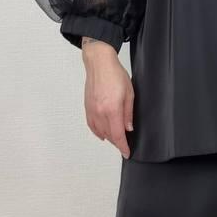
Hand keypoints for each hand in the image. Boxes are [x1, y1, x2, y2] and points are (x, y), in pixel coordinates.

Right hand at [81, 41, 134, 157]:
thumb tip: (128, 128)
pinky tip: (103, 134)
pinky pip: (91, 125)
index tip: (126, 152)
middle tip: (125, 144)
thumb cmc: (115, 74)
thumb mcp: (129, 93)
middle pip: (109, 135)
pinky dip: (98, 131)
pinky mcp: (87, 107)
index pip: (118, 135)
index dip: (123, 146)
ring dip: (108, 137)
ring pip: (100, 132)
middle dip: (117, 142)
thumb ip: (128, 113)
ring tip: (116, 139)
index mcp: (112, 109)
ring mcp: (92, 110)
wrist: (99, 63)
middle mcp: (100, 112)